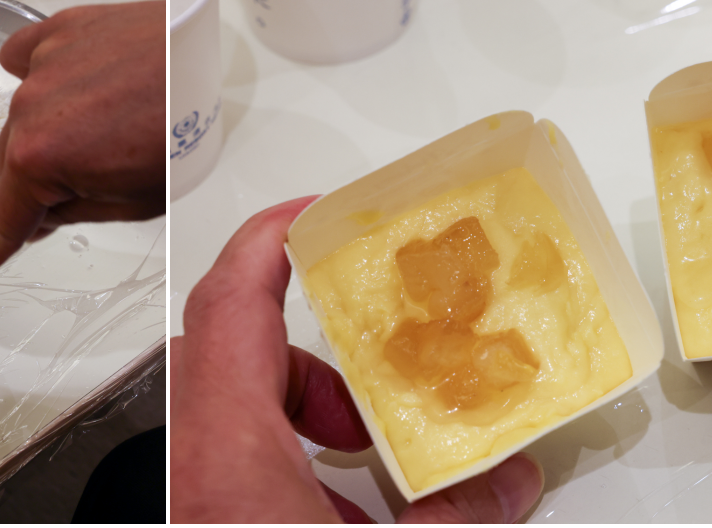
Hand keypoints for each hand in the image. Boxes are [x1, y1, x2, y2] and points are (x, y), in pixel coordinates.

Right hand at [0, 2, 164, 289]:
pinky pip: (27, 58)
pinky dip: (43, 74)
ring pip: (25, 115)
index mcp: (41, 160)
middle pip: (16, 164)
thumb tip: (42, 217)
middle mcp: (28, 109)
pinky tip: (74, 79)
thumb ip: (73, 212)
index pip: (2, 221)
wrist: (202, 63)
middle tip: (93, 172)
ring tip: (109, 118)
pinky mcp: (56, 30)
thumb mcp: (133, 200)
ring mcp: (40, 65)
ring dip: (53, 125)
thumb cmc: (181, 125)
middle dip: (44, 178)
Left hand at [172, 198, 545, 522]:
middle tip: (371, 364)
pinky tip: (350, 515)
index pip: (230, 303)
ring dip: (301, 415)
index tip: (318, 213)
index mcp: (227, 452)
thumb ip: (462, 513)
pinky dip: (290, 471)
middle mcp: (196, 473)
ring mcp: (196, 508)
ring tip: (370, 450)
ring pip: (231, 418)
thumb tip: (515, 476)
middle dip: (306, 349)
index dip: (268, 241)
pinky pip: (238, 473)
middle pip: (228, 356)